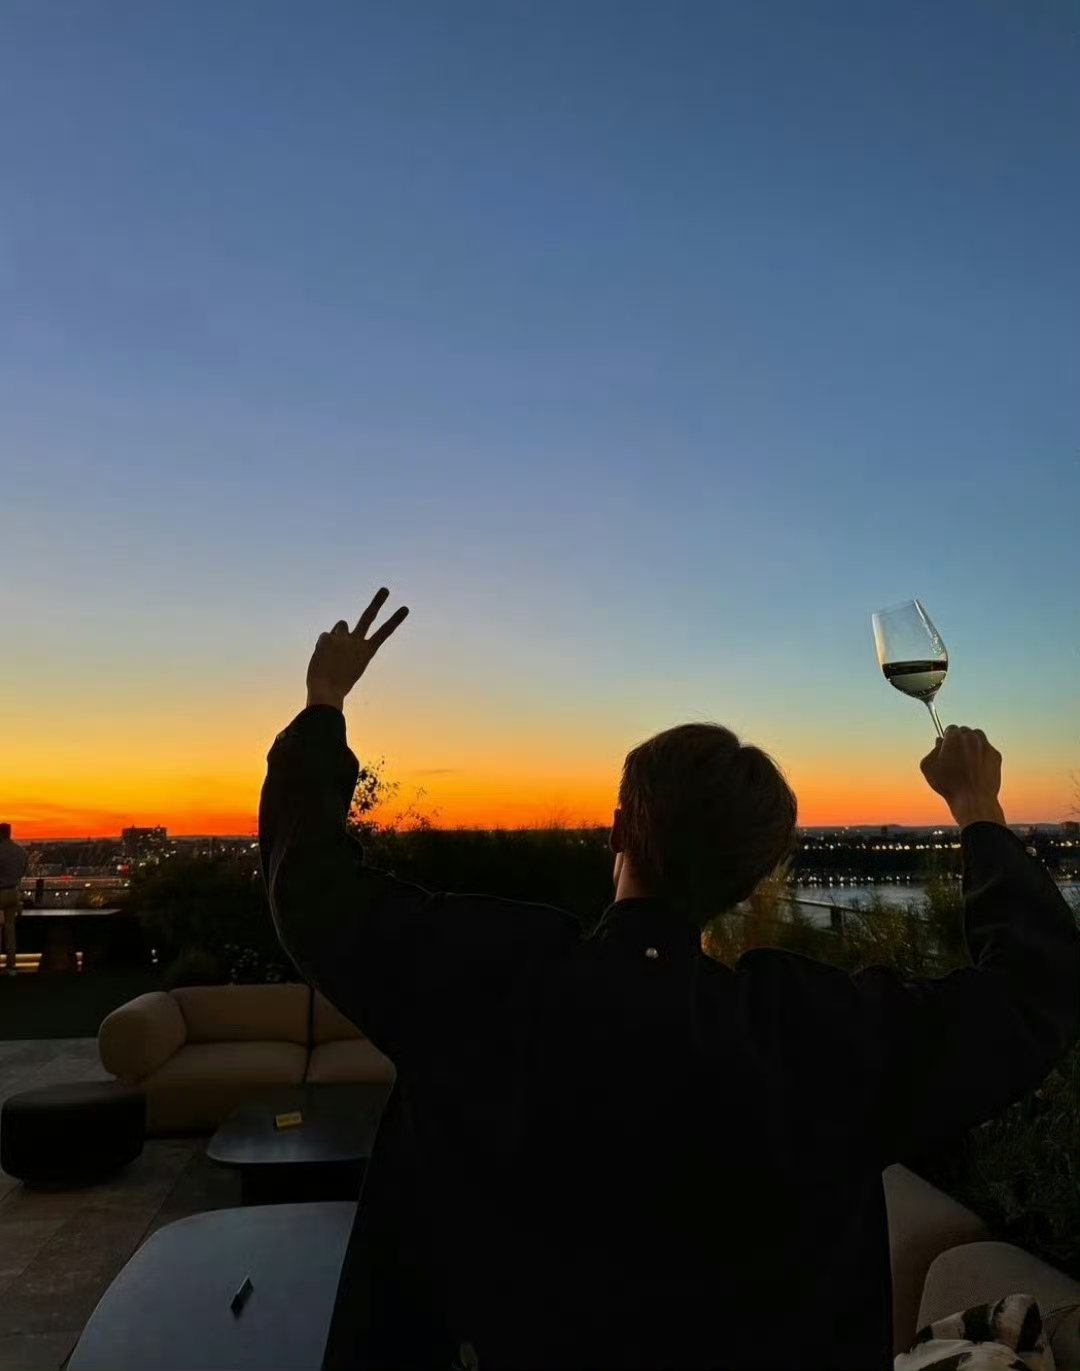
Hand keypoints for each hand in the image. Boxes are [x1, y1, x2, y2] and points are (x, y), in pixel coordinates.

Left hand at [305, 588, 408, 710]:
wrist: (326, 692)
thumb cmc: (337, 684)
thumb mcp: (348, 666)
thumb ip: (347, 644)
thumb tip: (339, 626)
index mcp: (367, 652)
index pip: (384, 633)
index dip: (395, 620)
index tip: (405, 608)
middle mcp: (357, 642)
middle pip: (369, 617)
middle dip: (378, 602)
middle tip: (385, 589)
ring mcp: (343, 638)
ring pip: (341, 625)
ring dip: (338, 633)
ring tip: (333, 653)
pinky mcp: (328, 637)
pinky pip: (324, 637)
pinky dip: (321, 647)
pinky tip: (322, 659)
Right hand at [920, 725, 1005, 828]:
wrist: (973, 800)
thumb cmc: (949, 785)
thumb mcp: (928, 767)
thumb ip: (931, 750)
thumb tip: (939, 743)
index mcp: (955, 737)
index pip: (950, 729)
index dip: (946, 739)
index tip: (945, 746)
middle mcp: (972, 738)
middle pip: (964, 731)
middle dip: (959, 739)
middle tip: (954, 754)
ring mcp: (986, 746)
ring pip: (978, 737)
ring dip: (971, 743)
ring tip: (966, 758)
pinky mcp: (996, 756)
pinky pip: (987, 749)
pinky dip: (982, 754)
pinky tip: (975, 767)